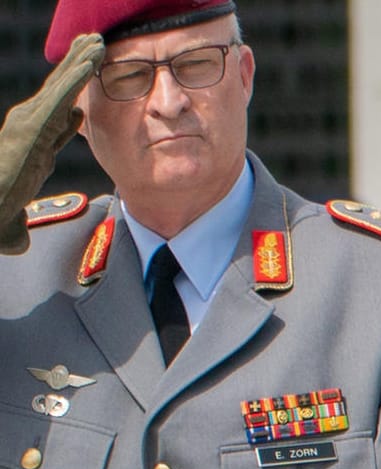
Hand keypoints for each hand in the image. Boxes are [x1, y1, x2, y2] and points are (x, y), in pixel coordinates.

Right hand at [0, 33, 102, 254]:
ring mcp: (28, 122)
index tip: (88, 94)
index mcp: (29, 148)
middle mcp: (27, 129)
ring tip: (99, 41)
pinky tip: (93, 61)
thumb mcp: (14, 219)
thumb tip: (20, 247)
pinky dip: (77, 77)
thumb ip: (19, 228)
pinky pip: (61, 94)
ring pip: (61, 87)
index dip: (73, 105)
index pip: (56, 121)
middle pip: (60, 94)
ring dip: (80, 63)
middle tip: (98, 48)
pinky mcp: (31, 123)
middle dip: (78, 71)